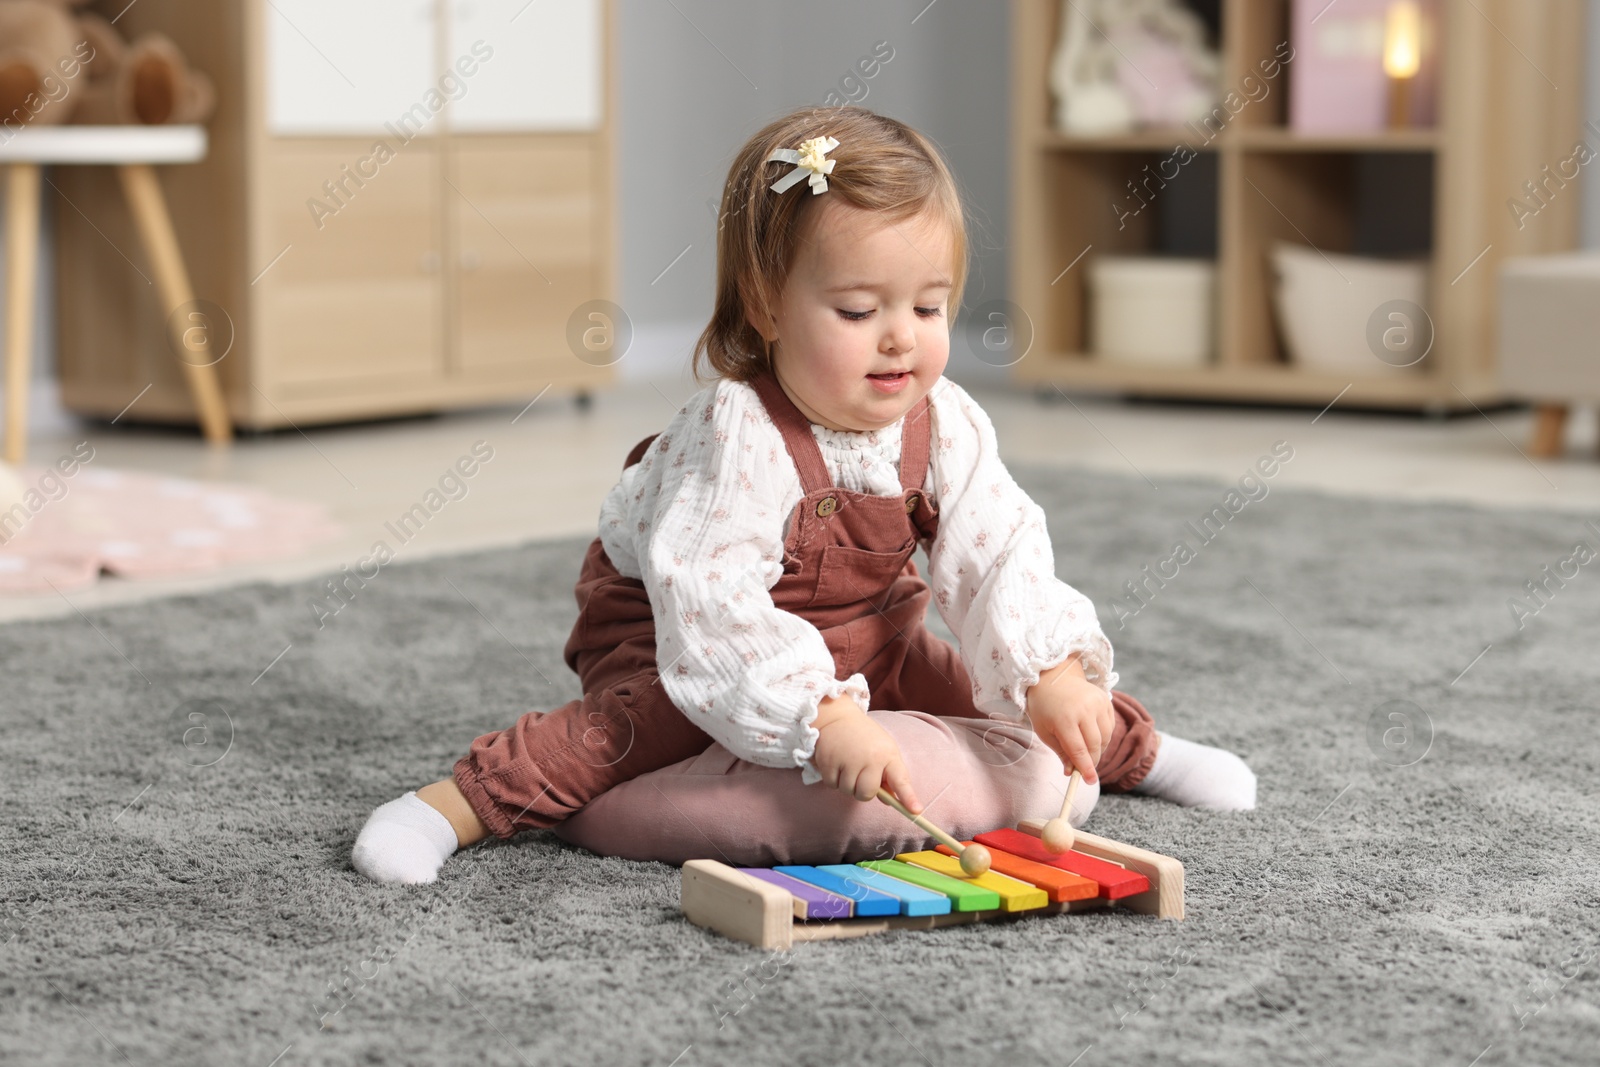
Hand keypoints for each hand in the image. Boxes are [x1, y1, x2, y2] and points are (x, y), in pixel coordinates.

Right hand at [810, 694, 921, 809]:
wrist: (838, 716)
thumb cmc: (865, 738)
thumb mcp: (883, 750)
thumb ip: (888, 775)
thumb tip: (889, 801)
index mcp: (887, 755)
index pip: (900, 780)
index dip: (908, 797)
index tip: (916, 811)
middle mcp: (869, 757)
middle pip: (866, 794)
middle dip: (862, 791)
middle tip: (860, 775)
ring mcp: (848, 759)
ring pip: (847, 791)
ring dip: (846, 784)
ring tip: (847, 764)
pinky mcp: (828, 760)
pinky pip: (831, 785)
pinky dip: (833, 779)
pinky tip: (836, 763)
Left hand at [1024, 655, 1114, 783]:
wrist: (1054, 677)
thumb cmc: (1045, 707)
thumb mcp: (1044, 731)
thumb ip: (1060, 752)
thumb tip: (1071, 772)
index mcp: (1064, 718)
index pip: (1079, 750)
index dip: (1085, 768)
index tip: (1090, 781)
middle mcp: (1084, 710)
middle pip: (1095, 745)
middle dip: (1091, 761)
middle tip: (1085, 769)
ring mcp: (1097, 703)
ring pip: (1106, 737)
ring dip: (1098, 749)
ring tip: (1085, 749)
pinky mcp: (1105, 700)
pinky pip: (1109, 726)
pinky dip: (1103, 736)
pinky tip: (1090, 733)